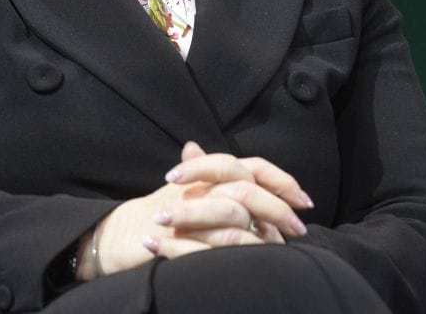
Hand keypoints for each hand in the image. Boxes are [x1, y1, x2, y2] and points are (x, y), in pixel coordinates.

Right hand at [79, 143, 313, 277]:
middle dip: (277, 207)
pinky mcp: (176, 233)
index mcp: (209, 175)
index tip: (304, 200)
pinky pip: (212, 241)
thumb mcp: (197, 198)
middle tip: (297, 227)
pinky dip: (235, 251)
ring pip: (232, 211)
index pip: (251, 166)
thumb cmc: (164, 218)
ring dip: (261, 231)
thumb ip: (225, 188)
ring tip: (279, 247)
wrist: (121, 235)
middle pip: (245, 187)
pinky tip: (254, 259)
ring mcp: (187, 207)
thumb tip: (260, 183)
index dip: (280, 179)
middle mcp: (200, 185)